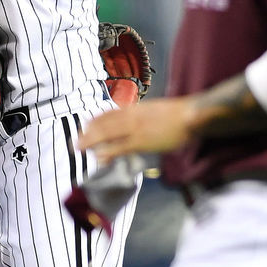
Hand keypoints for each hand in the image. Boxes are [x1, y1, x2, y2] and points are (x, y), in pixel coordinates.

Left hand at [78, 97, 195, 162]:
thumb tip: (138, 122)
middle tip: (75, 142)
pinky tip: (99, 156)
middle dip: (88, 133)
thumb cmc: (179, 114)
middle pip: (104, 124)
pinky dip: (109, 152)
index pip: (110, 113)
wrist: (191, 115)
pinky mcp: (142, 141)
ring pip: (107, 134)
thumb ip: (144, 115)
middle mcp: (131, 117)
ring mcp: (136, 129)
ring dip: (91, 141)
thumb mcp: (156, 109)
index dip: (95, 120)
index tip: (85, 125)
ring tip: (79, 148)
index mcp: (136, 109)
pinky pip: (121, 147)